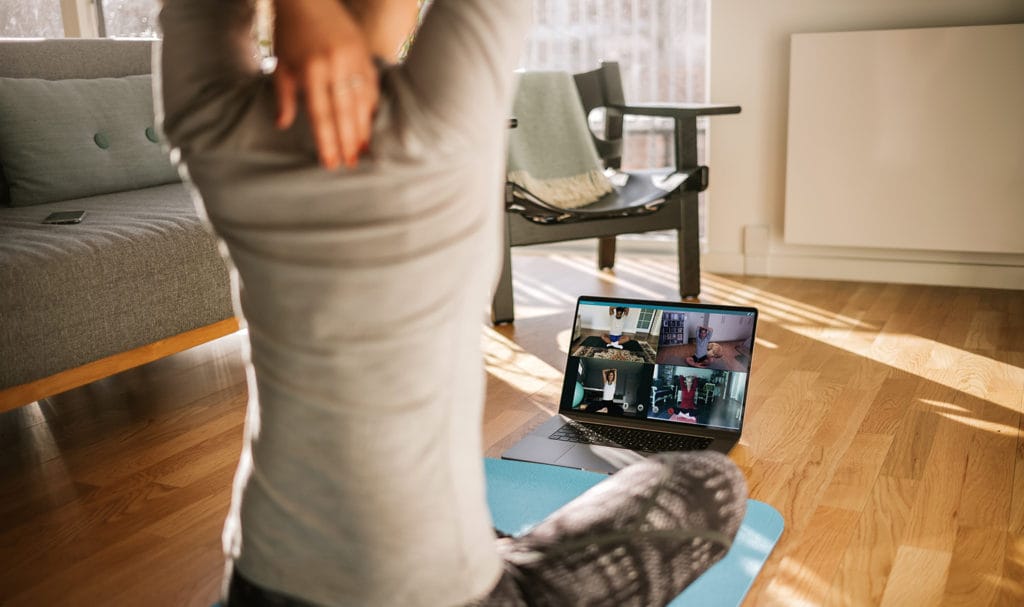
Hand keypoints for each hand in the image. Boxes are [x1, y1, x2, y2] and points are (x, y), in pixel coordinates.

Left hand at [273, 0, 379, 168]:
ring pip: (362, 100)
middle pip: (344, 112)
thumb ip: (284, 96)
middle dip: (348, 140)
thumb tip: (283, 125)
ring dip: (363, 127)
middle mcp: (334, 66)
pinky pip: (371, 84)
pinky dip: (371, 104)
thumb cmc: (289, 32)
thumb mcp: (280, 64)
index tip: (332, 163)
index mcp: (311, 70)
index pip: (321, 115)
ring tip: (363, 149)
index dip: (327, 141)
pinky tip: (370, 121)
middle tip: (352, 163)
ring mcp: (352, 58)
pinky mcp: (363, 52)